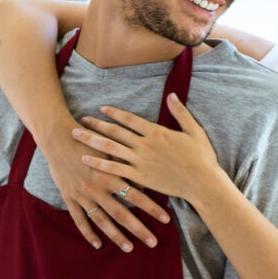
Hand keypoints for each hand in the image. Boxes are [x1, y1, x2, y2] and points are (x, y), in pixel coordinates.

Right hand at [39, 123, 170, 252]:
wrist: (58, 138)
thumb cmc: (89, 140)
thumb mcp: (110, 149)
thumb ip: (126, 165)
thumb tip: (143, 183)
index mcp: (110, 175)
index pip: (136, 196)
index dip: (152, 208)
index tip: (166, 219)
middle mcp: (97, 189)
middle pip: (122, 214)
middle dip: (139, 229)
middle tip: (153, 243)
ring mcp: (83, 195)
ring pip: (102, 221)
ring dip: (116, 236)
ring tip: (129, 248)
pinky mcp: (70, 198)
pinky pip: (79, 220)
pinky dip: (88, 233)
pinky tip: (98, 244)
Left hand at [72, 95, 223, 204]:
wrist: (202, 183)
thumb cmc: (201, 158)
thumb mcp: (194, 131)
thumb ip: (180, 113)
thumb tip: (172, 95)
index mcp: (156, 132)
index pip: (129, 119)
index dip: (114, 113)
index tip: (101, 108)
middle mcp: (145, 144)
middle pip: (115, 132)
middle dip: (96, 124)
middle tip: (80, 120)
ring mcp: (140, 161)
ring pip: (110, 148)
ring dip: (91, 140)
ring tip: (75, 135)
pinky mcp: (139, 177)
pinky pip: (114, 169)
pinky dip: (99, 163)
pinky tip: (85, 159)